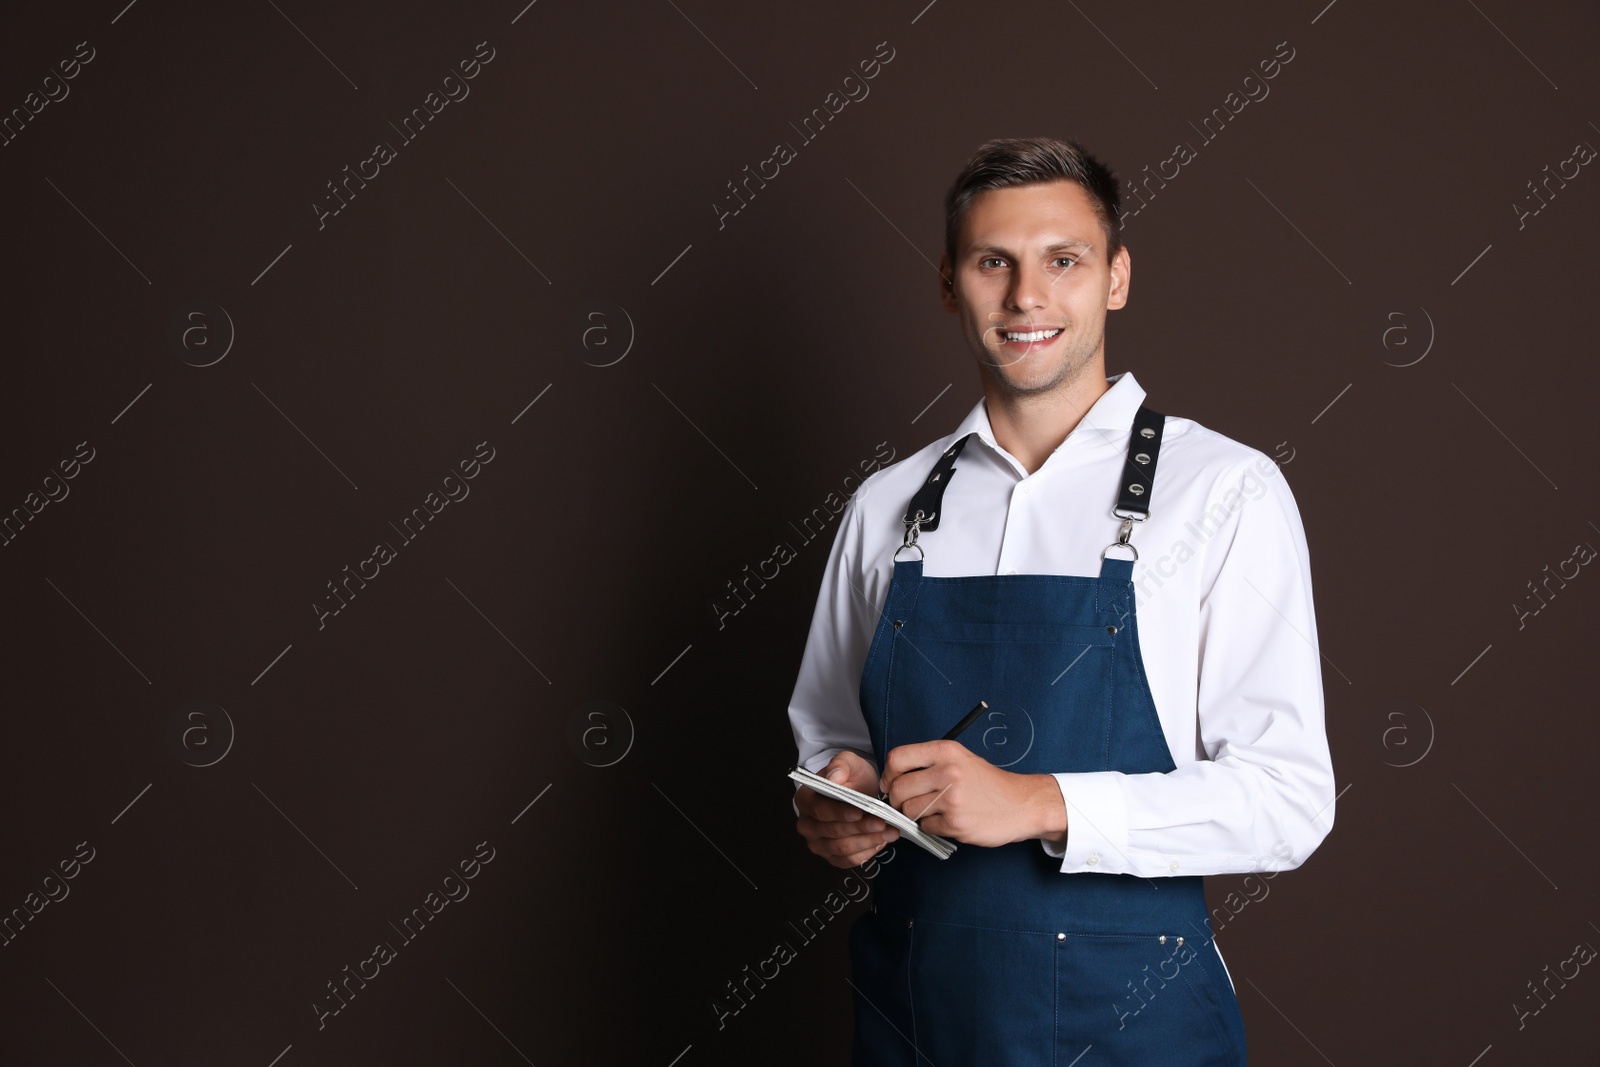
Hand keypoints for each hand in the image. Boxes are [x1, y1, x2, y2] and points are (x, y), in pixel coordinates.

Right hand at [795, 751, 899, 868]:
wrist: (859, 792)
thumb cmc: (851, 778)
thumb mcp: (848, 762)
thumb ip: (841, 764)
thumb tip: (834, 778)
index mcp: (805, 799)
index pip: (819, 810)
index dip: (839, 813)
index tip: (860, 811)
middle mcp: (807, 824)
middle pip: (832, 832)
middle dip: (860, 828)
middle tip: (882, 823)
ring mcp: (818, 843)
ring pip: (842, 849)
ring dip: (867, 841)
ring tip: (888, 832)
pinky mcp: (831, 857)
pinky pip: (848, 861)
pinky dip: (867, 853)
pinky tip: (881, 841)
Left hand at [880, 741, 1066, 847]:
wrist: (1021, 804)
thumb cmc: (987, 783)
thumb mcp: (960, 759)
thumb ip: (928, 763)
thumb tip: (892, 777)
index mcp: (946, 751)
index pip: (897, 758)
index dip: (889, 774)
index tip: (891, 783)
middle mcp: (948, 772)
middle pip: (898, 789)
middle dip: (898, 800)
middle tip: (909, 803)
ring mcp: (951, 799)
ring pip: (909, 810)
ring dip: (915, 815)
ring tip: (934, 810)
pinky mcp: (956, 823)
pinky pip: (926, 827)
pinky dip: (932, 826)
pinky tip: (948, 820)